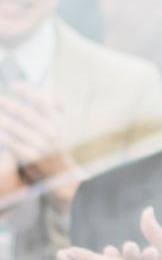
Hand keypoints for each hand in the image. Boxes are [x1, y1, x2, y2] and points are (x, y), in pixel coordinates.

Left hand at [0, 83, 82, 202]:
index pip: (43, 102)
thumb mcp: (58, 128)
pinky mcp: (30, 158)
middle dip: (8, 104)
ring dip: (1, 119)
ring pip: (16, 128)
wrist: (59, 175)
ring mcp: (41, 146)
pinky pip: (12, 144)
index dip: (28, 92)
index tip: (14, 85)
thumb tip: (54, 90)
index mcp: (57, 123)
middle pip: (26, 114)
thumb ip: (55, 109)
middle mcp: (51, 133)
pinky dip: (3, 136)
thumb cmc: (54, 146)